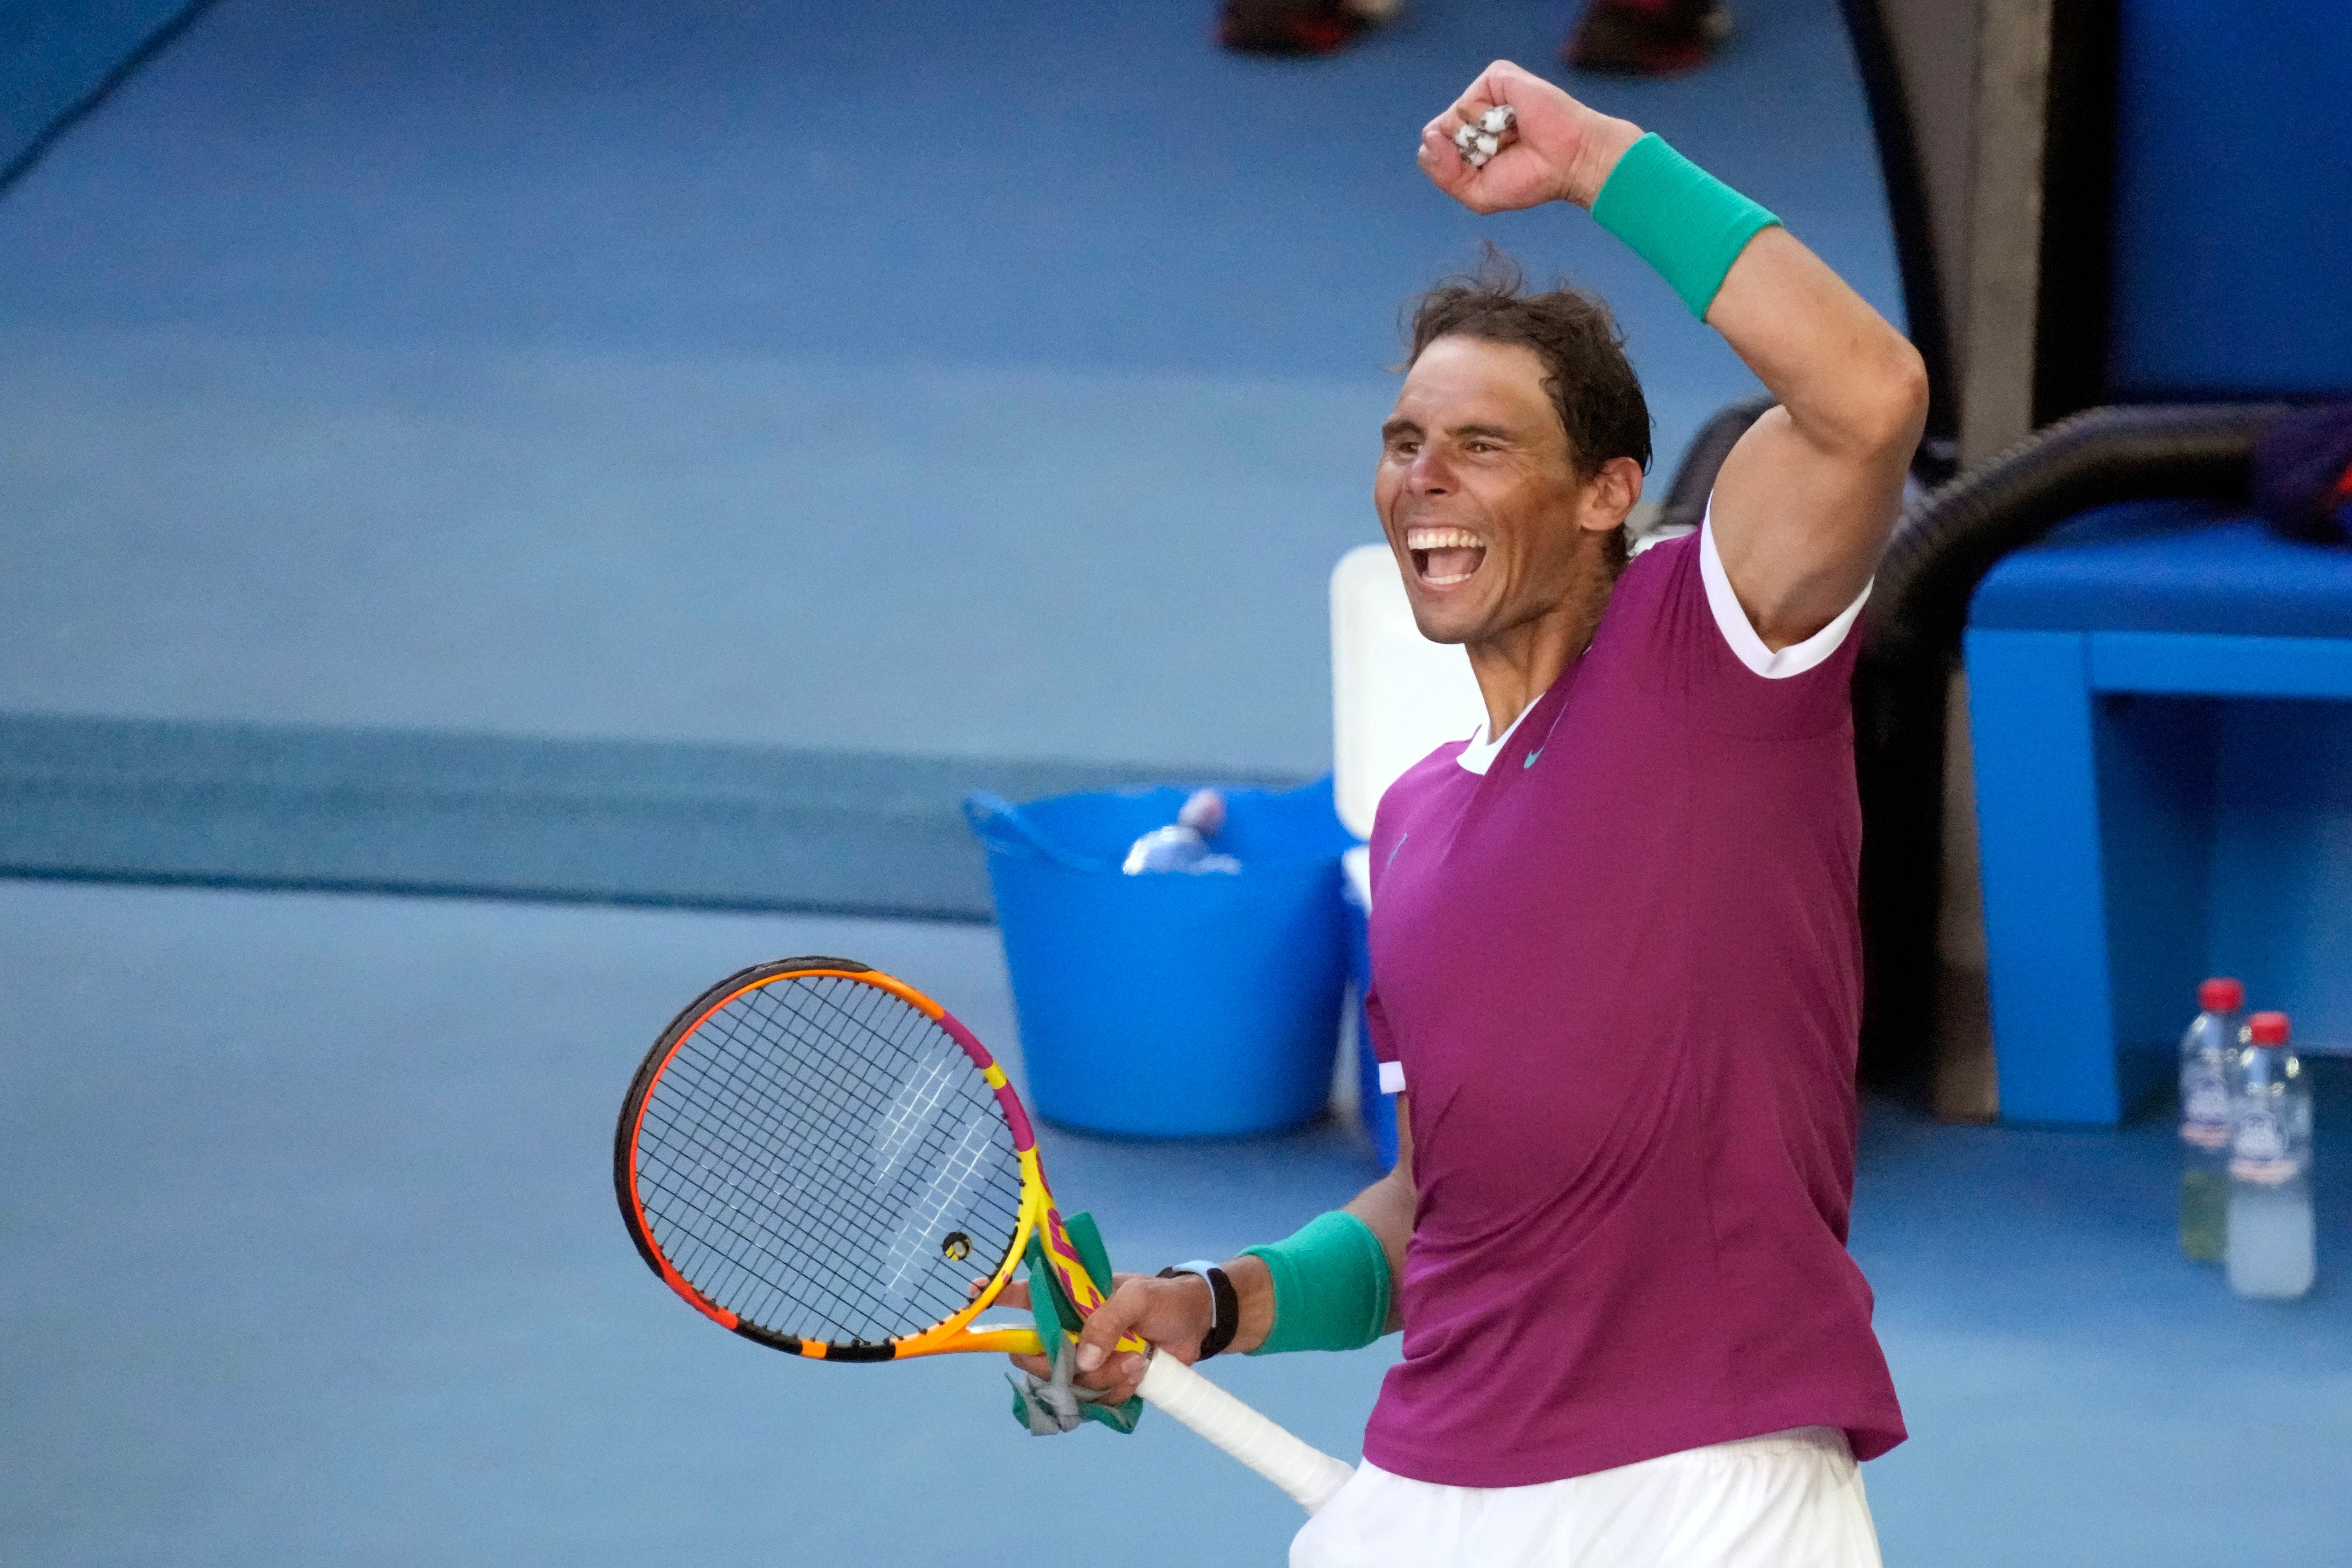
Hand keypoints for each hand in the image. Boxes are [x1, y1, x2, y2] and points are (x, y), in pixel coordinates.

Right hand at [987, 1270, 1214, 1404]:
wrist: (1197, 1324)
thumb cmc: (1163, 1299)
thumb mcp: (1136, 1299)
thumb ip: (1106, 1322)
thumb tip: (1081, 1359)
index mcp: (1073, 1299)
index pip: (1027, 1295)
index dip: (999, 1296)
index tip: (974, 1294)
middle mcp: (1073, 1329)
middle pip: (1038, 1353)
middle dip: (1056, 1362)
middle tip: (1082, 1360)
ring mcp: (1089, 1358)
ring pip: (1071, 1382)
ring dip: (1103, 1377)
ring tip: (1134, 1360)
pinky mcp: (1107, 1381)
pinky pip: (1097, 1399)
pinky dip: (1118, 1390)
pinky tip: (1138, 1373)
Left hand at [1415, 60, 1641, 213]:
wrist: (1568, 161)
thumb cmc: (1530, 178)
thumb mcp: (1477, 194)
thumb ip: (1443, 174)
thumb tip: (1429, 137)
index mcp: (1468, 142)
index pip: (1434, 152)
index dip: (1453, 168)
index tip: (1488, 171)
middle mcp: (1474, 116)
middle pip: (1438, 134)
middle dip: (1465, 154)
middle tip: (1501, 154)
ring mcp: (1484, 95)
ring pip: (1452, 117)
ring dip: (1480, 137)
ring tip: (1511, 136)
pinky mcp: (1497, 77)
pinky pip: (1469, 100)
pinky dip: (1487, 117)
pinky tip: (1512, 120)